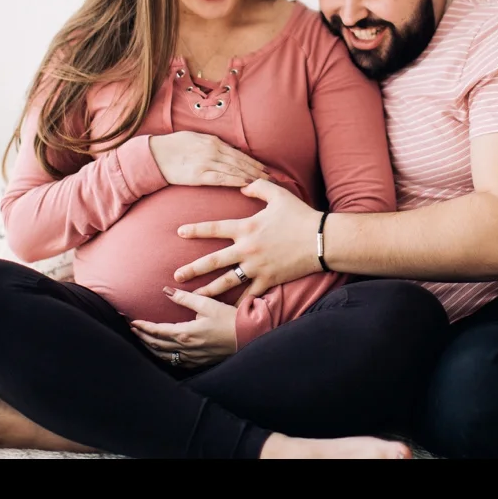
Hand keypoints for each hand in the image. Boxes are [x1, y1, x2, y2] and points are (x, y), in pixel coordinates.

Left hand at [130, 286, 238, 368]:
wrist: (249, 337)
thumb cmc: (230, 319)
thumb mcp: (208, 304)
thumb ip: (186, 298)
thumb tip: (166, 291)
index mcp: (186, 333)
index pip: (157, 332)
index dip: (143, 327)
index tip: (133, 322)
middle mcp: (187, 348)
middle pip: (157, 345)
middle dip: (142, 337)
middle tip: (133, 330)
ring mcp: (193, 357)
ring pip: (165, 356)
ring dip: (151, 348)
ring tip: (142, 340)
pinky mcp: (200, 361)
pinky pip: (176, 362)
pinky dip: (165, 357)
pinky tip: (163, 353)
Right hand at [149, 131, 268, 186]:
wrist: (155, 154)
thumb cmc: (175, 146)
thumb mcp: (196, 139)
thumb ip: (214, 145)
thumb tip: (229, 151)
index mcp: (214, 141)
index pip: (240, 154)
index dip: (255, 162)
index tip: (266, 169)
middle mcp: (213, 150)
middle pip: (241, 162)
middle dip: (258, 170)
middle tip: (273, 178)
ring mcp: (206, 162)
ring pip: (234, 170)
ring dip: (251, 177)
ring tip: (264, 183)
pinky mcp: (198, 175)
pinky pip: (221, 179)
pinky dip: (236, 181)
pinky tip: (246, 185)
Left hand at [174, 179, 322, 297]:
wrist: (321, 239)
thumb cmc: (300, 215)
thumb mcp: (278, 194)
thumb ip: (257, 187)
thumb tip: (242, 186)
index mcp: (246, 227)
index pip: (214, 228)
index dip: (195, 230)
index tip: (179, 232)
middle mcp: (247, 249)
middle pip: (214, 261)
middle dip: (193, 269)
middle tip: (176, 276)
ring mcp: (257, 267)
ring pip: (227, 282)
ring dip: (209, 290)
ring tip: (193, 298)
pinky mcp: (269, 280)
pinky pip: (250, 295)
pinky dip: (238, 304)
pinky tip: (227, 312)